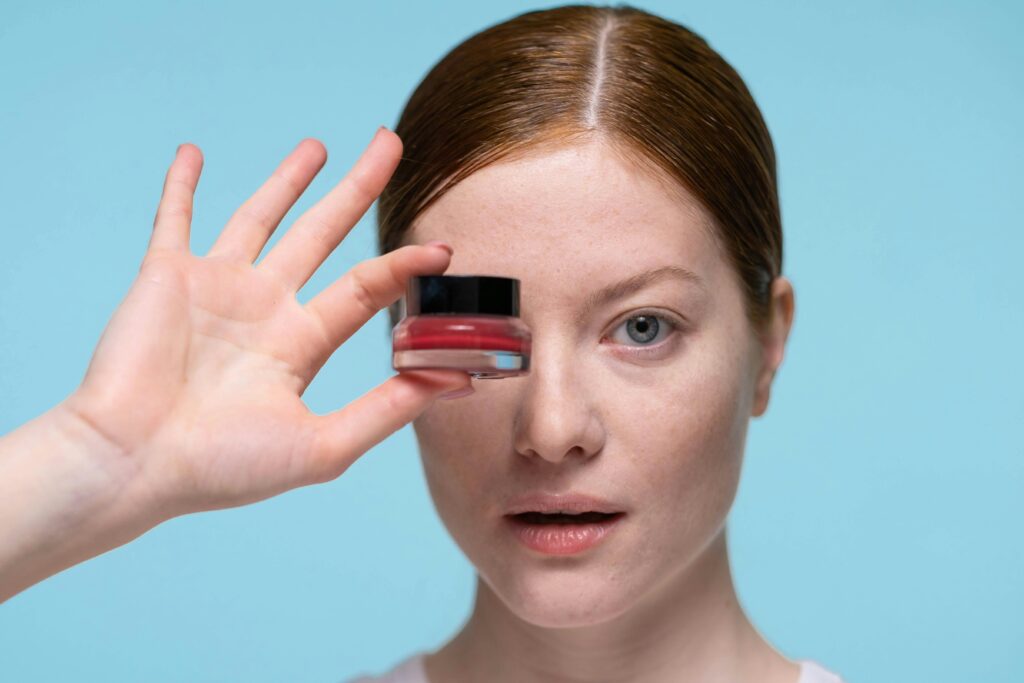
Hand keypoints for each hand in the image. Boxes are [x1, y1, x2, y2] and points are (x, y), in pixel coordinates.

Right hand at [60, 129, 471, 520]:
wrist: (134, 466)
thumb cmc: (221, 469)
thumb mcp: (322, 446)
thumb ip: (387, 411)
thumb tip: (458, 383)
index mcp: (301, 344)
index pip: (366, 288)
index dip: (406, 266)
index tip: (446, 250)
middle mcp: (265, 309)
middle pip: (324, 233)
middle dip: (358, 189)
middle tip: (391, 143)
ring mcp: (216, 288)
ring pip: (260, 217)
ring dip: (287, 180)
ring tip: (319, 147)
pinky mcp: (166, 276)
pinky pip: (174, 219)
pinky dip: (182, 186)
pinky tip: (193, 153)